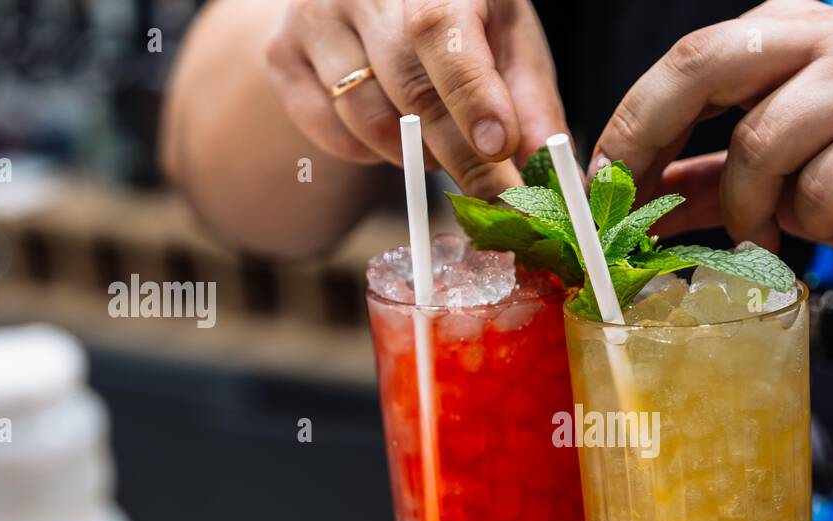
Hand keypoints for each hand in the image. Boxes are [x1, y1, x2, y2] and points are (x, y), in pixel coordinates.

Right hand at [265, 0, 564, 195]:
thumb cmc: (463, 16)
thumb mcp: (508, 39)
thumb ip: (531, 102)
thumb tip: (551, 173)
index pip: (441, 29)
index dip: (471, 94)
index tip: (499, 148)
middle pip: (407, 85)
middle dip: (457, 152)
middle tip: (494, 191)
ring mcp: (312, 13)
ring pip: (365, 118)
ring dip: (415, 154)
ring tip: (442, 144)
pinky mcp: (282, 52)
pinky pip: (330, 133)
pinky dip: (371, 153)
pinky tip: (396, 130)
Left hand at [592, 0, 832, 283]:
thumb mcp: (778, 174)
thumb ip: (707, 179)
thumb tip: (627, 208)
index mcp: (788, 31)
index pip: (685, 60)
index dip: (631, 124)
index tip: (597, 183)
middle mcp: (828, 35)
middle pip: (706, 67)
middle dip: (653, 143)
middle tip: (639, 211)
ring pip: (762, 147)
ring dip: (758, 209)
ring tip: (784, 227)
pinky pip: (821, 190)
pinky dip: (818, 225)